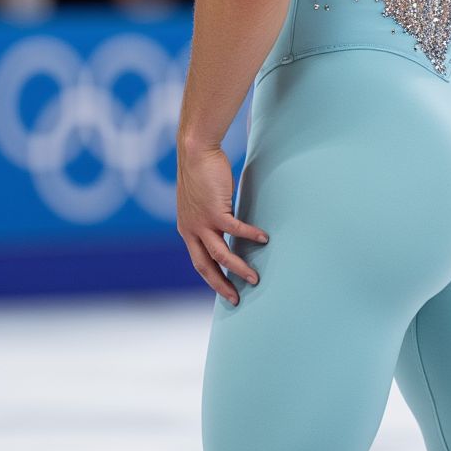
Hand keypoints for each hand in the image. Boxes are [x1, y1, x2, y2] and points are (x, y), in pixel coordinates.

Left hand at [176, 143, 268, 304]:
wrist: (195, 151)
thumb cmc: (200, 171)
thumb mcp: (200, 199)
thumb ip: (209, 215)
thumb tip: (225, 222)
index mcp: (187, 229)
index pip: (199, 261)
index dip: (212, 277)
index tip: (224, 289)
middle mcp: (191, 229)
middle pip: (206, 266)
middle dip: (221, 284)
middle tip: (235, 299)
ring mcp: (202, 221)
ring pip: (221, 254)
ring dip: (238, 267)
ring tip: (254, 278)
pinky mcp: (214, 210)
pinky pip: (235, 230)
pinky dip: (250, 236)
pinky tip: (264, 239)